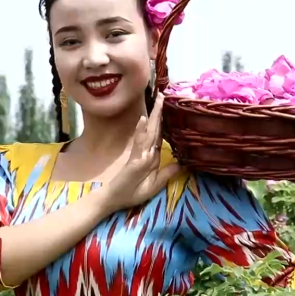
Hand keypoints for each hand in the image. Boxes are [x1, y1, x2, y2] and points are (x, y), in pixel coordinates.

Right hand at [102, 93, 182, 211]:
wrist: (112, 201)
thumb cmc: (130, 194)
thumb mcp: (153, 185)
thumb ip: (166, 174)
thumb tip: (182, 164)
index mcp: (151, 158)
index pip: (159, 137)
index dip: (163, 122)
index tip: (166, 108)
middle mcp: (146, 153)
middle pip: (155, 130)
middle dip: (159, 113)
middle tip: (162, 95)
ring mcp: (139, 155)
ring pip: (149, 132)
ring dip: (153, 116)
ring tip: (157, 100)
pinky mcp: (134, 160)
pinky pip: (139, 144)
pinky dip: (141, 131)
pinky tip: (143, 119)